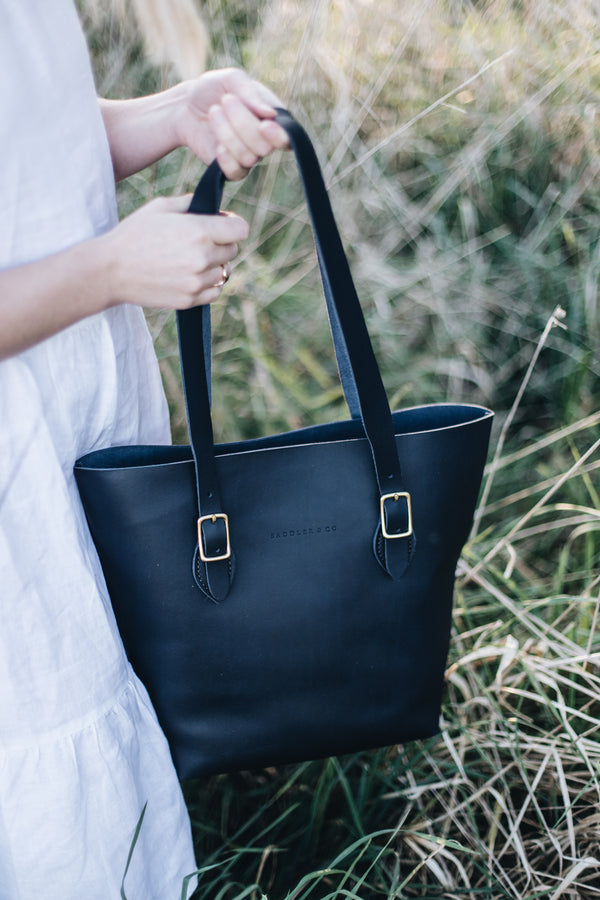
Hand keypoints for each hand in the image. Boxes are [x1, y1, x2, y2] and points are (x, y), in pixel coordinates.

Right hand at [101, 195, 248, 309]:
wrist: (110, 271)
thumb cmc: (133, 235)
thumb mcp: (159, 207)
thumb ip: (191, 203)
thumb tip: (213, 207)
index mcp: (199, 231)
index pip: (240, 230)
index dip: (232, 226)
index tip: (222, 227)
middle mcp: (203, 257)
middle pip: (232, 250)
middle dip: (220, 244)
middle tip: (198, 243)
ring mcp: (197, 281)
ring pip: (224, 272)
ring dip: (213, 266)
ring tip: (189, 260)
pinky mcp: (190, 299)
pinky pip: (215, 292)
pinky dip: (208, 285)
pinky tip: (191, 276)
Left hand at [175, 68, 289, 179]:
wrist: (186, 105)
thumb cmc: (214, 89)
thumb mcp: (232, 79)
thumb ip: (251, 93)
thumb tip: (271, 114)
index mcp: (272, 119)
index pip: (288, 138)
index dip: (279, 136)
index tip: (263, 125)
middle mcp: (264, 141)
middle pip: (265, 147)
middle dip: (242, 123)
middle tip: (226, 100)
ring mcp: (248, 156)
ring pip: (248, 158)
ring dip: (227, 133)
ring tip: (213, 112)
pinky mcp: (231, 168)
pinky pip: (237, 173)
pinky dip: (227, 159)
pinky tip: (218, 146)